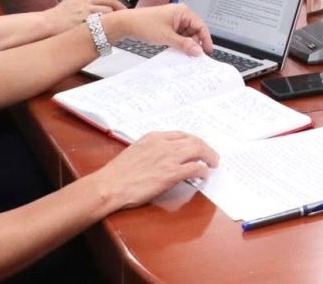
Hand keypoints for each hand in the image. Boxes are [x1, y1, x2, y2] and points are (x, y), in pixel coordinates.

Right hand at [44, 0, 122, 34]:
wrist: (44, 24)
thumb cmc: (54, 19)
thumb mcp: (68, 7)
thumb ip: (80, 8)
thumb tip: (89, 15)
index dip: (114, 5)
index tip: (120, 10)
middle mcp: (85, 1)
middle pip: (110, 1)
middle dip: (120, 8)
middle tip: (127, 16)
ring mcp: (85, 9)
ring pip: (107, 11)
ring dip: (115, 18)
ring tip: (122, 25)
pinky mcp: (83, 19)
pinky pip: (100, 21)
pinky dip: (107, 25)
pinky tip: (113, 31)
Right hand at [94, 131, 219, 210]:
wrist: (109, 186)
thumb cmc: (117, 174)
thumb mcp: (135, 152)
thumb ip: (151, 151)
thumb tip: (162, 159)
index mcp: (153, 137)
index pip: (181, 135)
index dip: (193, 141)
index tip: (198, 147)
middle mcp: (163, 144)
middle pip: (194, 140)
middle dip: (206, 148)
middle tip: (212, 156)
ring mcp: (168, 158)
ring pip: (198, 150)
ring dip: (209, 157)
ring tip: (213, 164)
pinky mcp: (170, 174)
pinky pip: (195, 168)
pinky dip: (203, 170)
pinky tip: (204, 175)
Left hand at [105, 3, 210, 56]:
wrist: (127, 24)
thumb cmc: (144, 24)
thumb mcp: (167, 37)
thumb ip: (184, 44)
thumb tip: (197, 50)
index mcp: (183, 12)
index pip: (201, 25)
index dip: (205, 39)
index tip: (207, 51)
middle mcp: (180, 14)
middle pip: (194, 31)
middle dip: (192, 43)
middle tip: (190, 54)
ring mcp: (173, 20)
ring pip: (186, 34)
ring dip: (184, 43)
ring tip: (178, 51)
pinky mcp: (168, 26)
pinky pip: (178, 35)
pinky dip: (177, 43)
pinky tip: (173, 48)